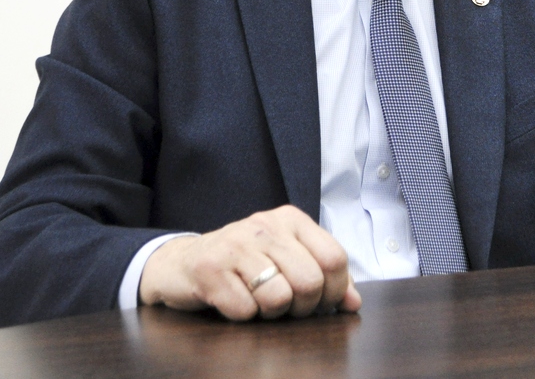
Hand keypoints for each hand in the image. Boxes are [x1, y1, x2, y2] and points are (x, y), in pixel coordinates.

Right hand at [139, 204, 361, 319]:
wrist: (182, 262)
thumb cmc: (243, 264)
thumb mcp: (287, 259)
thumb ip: (324, 277)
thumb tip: (353, 303)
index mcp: (290, 220)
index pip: (334, 258)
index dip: (335, 291)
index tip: (321, 302)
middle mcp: (264, 225)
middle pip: (310, 281)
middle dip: (303, 308)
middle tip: (287, 307)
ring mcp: (235, 244)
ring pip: (279, 298)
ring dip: (271, 313)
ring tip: (257, 301)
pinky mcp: (209, 269)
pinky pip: (245, 310)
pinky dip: (243, 316)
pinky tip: (233, 300)